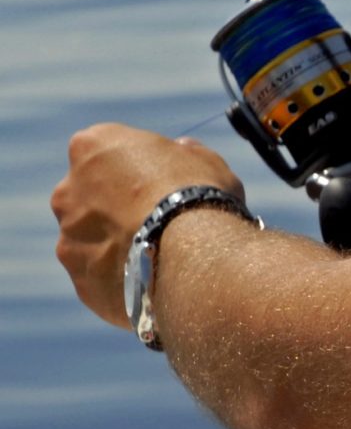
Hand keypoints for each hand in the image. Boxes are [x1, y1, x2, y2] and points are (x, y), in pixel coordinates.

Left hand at [52, 126, 245, 327]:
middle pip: (89, 196)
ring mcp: (70, 238)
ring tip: (160, 256)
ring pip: (91, 239)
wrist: (194, 256)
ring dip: (117, 243)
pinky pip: (101, 276)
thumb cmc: (200, 197)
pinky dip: (121, 277)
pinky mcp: (81, 278)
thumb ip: (184, 153)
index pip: (104, 151)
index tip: (161, 180)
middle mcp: (68, 191)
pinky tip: (154, 280)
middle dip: (115, 206)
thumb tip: (183, 149)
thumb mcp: (204, 160)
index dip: (135, 167)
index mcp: (93, 147)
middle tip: (157, 219)